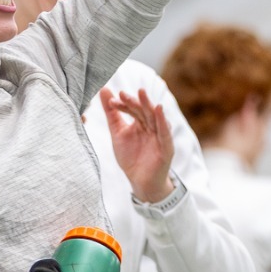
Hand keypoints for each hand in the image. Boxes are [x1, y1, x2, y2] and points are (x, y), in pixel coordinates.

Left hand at [101, 88, 174, 202]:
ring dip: (148, 105)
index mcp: (141, 122)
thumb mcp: (117, 133)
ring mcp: (160, 136)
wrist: (141, 182)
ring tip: (141, 93)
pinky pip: (165, 133)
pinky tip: (159, 110)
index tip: (111, 100)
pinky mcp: (167, 148)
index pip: (132, 109)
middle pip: (143, 111)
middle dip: (134, 102)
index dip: (123, 105)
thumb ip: (112, 113)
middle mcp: (152, 126)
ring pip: (154, 118)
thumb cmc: (131, 157)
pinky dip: (162, 122)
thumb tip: (103, 89)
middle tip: (123, 93)